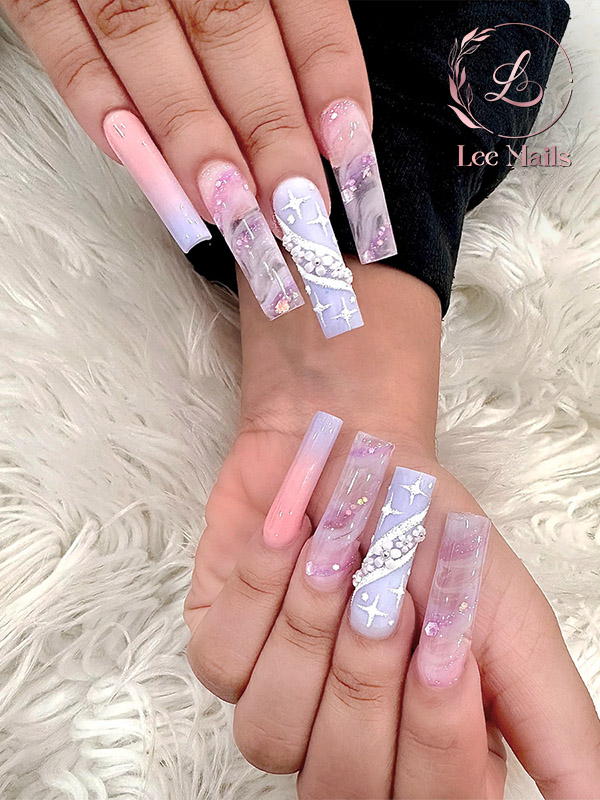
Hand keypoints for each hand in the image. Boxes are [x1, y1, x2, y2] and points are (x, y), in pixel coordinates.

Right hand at [1, 0, 371, 249]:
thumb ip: (286, 23)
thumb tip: (326, 121)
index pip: (298, 2)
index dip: (326, 76)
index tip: (347, 149)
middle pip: (227, 30)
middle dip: (266, 129)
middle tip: (291, 207)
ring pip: (143, 40)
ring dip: (188, 132)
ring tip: (227, 206)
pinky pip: (60, 41)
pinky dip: (94, 100)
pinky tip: (134, 159)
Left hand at [184, 261, 599, 797]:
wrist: (363, 454)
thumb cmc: (434, 531)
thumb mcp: (511, 616)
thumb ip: (550, 718)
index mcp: (429, 746)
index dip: (436, 730)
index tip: (446, 643)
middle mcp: (348, 741)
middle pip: (341, 780)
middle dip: (367, 671)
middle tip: (387, 590)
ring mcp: (277, 703)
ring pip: (270, 732)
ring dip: (310, 629)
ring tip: (336, 554)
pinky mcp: (224, 655)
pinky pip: (223, 664)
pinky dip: (260, 592)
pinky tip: (291, 540)